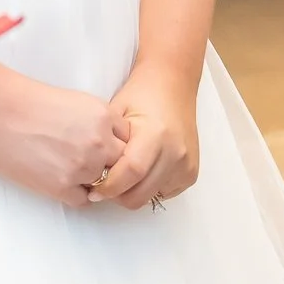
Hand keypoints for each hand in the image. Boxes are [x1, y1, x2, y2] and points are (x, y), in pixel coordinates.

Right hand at [0, 55, 129, 206]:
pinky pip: (83, 200)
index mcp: (102, 116)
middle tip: (86, 159)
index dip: (114, 142)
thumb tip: (108, 143)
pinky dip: (74, 193)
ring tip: (66, 166)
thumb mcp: (74, 100)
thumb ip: (97, 121)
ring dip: (91, 179)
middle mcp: (98, 143)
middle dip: (109, 163)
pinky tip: (57, 177)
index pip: (127, 138)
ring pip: (104, 184)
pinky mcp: (62, 187)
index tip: (100, 143)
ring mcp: (82, 167)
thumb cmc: (26, 100)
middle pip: (121, 163)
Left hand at [92, 64, 200, 209]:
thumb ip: (107, 144)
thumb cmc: (140, 96)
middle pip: (140, 193)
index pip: (131, 172)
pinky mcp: (191, 173)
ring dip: (133, 193)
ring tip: (122, 177)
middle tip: (103, 187)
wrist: (173, 85)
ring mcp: (186, 165)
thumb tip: (92, 175)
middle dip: (117, 196)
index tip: (93, 190)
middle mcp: (175, 153)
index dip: (109, 186)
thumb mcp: (117, 113)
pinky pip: (163, 193)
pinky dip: (148, 189)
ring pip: (151, 197)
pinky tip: (141, 173)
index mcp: (155, 134)